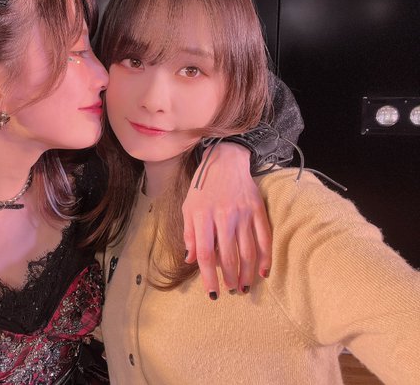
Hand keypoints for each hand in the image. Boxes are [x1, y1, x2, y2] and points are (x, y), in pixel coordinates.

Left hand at [182, 143, 271, 298]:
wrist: (225, 160)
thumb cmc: (202, 187)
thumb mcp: (188, 207)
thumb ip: (189, 234)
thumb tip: (191, 260)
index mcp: (202, 216)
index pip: (206, 253)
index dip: (208, 277)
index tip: (212, 293)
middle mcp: (223, 215)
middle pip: (229, 256)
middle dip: (230, 278)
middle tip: (231, 290)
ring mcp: (243, 212)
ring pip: (248, 251)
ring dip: (247, 273)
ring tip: (244, 287)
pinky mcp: (258, 209)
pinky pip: (264, 238)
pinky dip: (265, 257)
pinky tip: (263, 271)